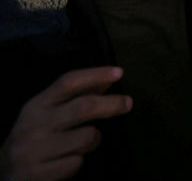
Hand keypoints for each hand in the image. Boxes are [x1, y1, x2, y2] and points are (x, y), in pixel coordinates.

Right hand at [0, 67, 131, 180]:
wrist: (3, 174)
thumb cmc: (34, 138)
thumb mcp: (48, 114)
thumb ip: (76, 97)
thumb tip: (107, 79)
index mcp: (36, 105)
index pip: (67, 82)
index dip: (95, 75)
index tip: (119, 72)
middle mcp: (33, 125)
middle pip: (82, 107)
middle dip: (111, 104)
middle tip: (128, 103)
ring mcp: (33, 151)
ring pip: (86, 137)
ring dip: (93, 140)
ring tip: (83, 144)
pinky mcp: (37, 174)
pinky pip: (76, 163)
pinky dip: (78, 162)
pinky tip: (66, 162)